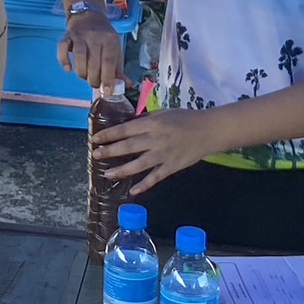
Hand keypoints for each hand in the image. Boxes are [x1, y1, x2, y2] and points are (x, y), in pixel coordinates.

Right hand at [57, 12, 123, 90]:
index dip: (108, 78)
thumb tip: (126, 85)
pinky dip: (64, 60)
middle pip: (93, 61)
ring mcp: (79, 35)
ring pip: (79, 56)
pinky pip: (62, 48)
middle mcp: (95, 36)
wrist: (88, 16)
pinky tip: (68, 69)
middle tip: (95, 84)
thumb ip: (118, 68)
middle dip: (94, 79)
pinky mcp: (66, 36)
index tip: (108, 91)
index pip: (109, 61)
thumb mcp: (114, 49)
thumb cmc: (103, 37)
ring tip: (84, 77)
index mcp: (110, 40)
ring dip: (81, 72)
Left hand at [92, 108, 222, 194]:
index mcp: (152, 124)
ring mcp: (163, 155)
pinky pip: (155, 177)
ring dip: (121, 170)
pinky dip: (144, 185)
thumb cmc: (185, 119)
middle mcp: (155, 139)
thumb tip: (128, 126)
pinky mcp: (172, 167)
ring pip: (138, 165)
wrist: (208, 131)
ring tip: (107, 174)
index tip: (95, 139)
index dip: (108, 135)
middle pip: (128, 147)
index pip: (124, 129)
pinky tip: (133, 190)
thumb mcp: (163, 113)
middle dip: (109, 151)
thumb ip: (145, 120)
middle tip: (95, 155)